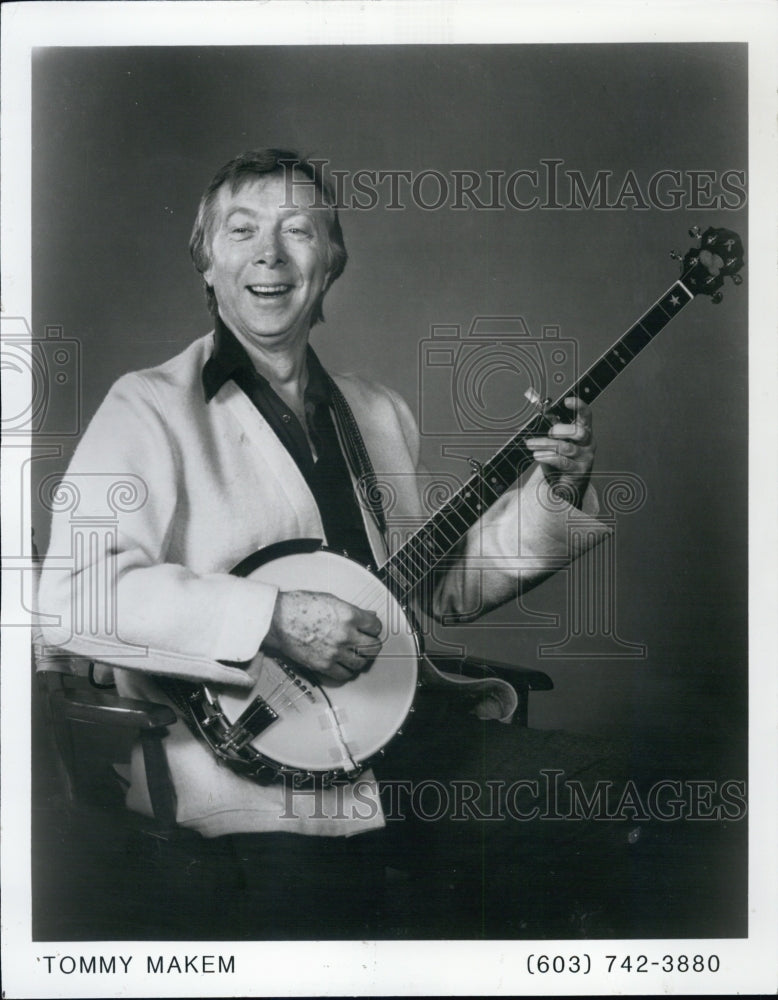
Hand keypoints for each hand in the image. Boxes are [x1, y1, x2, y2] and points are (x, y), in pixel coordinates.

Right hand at [262, 590, 382, 683]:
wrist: (277, 620)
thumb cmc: (299, 607)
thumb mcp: (331, 600)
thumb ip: (352, 610)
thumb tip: (368, 616)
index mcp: (348, 616)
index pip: (376, 627)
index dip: (374, 627)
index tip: (372, 629)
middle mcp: (345, 635)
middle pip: (373, 647)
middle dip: (373, 644)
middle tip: (368, 642)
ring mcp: (335, 652)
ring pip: (361, 662)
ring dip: (361, 658)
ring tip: (356, 654)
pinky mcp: (324, 665)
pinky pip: (345, 674)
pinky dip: (347, 671)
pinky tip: (345, 664)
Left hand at [525, 397, 595, 507]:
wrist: (567, 484)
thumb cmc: (562, 458)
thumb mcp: (558, 440)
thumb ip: (553, 425)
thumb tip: (543, 408)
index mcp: (584, 431)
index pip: (586, 416)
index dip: (579, 406)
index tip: (567, 401)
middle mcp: (588, 443)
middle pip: (578, 432)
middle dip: (560, 430)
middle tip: (548, 432)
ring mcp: (585, 458)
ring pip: (565, 447)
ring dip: (545, 444)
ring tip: (531, 444)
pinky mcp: (579, 471)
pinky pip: (562, 461)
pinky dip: (547, 456)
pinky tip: (537, 455)